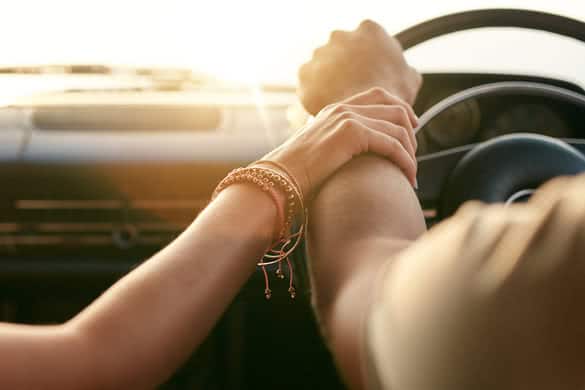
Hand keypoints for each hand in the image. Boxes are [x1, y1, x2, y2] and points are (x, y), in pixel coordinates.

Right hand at [260, 87, 417, 197]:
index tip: (412, 129)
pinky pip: (392, 144)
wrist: (279, 179)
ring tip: (411, 173)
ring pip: (398, 127)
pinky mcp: (352, 133)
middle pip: (395, 108)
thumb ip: (337, 145)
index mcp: (335, 109)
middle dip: (411, 132)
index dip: (401, 109)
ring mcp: (347, 118)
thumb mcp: (319, 152)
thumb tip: (350, 157)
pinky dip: (405, 161)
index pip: (379, 96)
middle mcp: (343, 108)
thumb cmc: (296, 174)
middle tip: (413, 156)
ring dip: (410, 152)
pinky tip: (408, 176)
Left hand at [298, 20, 421, 114]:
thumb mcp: (410, 80)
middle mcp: (342, 36)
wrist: (368, 117)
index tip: (368, 75)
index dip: (368, 61)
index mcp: (369, 30)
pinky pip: (310, 84)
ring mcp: (320, 53)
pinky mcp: (305, 73)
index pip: (366, 40)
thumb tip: (406, 75)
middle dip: (345, 67)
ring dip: (329, 79)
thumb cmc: (392, 97)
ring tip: (340, 99)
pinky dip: (316, 94)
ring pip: (323, 66)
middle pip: (341, 51)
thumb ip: (405, 71)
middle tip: (353, 87)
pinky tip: (328, 105)